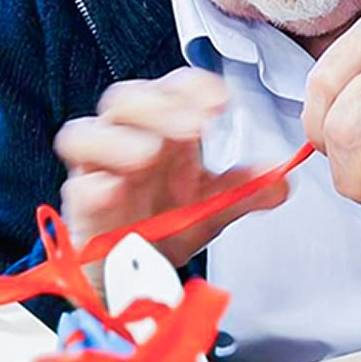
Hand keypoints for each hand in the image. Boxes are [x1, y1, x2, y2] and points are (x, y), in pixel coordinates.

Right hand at [55, 69, 291, 274]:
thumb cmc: (165, 224)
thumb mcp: (213, 206)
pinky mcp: (80, 209)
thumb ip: (246, 192)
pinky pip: (77, 189)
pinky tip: (113, 191)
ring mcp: (97, 172)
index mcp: (162, 130)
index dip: (192, 87)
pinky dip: (93, 188)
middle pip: (125, 99)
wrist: (133, 274)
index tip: (220, 103)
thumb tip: (283, 181)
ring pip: (84, 133)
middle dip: (158, 107)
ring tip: (148, 154)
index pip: (172, 89)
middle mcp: (126, 141)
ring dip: (116, 140)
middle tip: (194, 128)